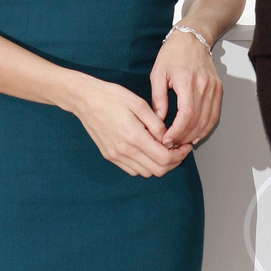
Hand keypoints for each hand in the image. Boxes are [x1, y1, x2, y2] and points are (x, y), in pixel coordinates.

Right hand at [70, 74, 192, 176]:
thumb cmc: (112, 97)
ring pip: (146, 172)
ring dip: (159, 164)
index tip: (186, 146)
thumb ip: (156, 124)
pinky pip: (133, 170)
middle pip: (158, 170)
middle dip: (173, 162)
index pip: (164, 158)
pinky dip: (145, 165)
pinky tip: (148, 151)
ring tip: (165, 149)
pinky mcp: (110, 156)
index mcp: (134, 137)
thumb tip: (168, 139)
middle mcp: (124, 151)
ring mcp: (116, 156)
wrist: (85, 100)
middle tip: (179, 150)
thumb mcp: (139, 104)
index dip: (180, 155)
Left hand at [150, 28, 222, 146]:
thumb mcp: (158, 73)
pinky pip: (214, 114)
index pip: (186, 114)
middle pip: (197, 120)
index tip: (167, 139)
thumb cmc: (173, 53)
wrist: (192, 38)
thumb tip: (159, 119)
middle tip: (172, 144)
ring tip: (182, 142)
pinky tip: (196, 134)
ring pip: (208, 120)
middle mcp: (204, 86)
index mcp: (187, 81)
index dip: (177, 131)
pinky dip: (206, 128)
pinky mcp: (218, 90)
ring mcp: (213, 88)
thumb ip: (158, 98)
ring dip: (195, 135)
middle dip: (184, 136)